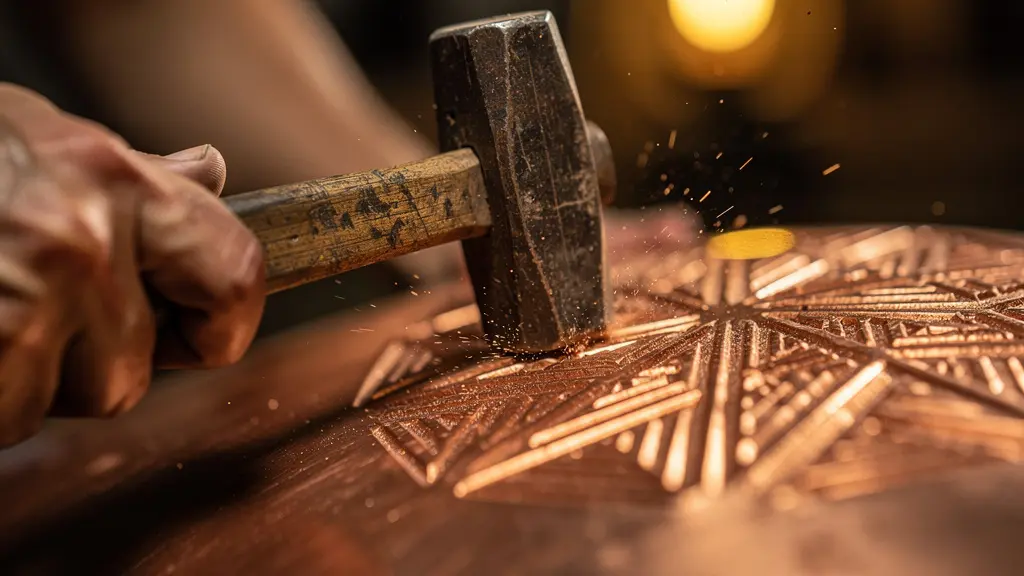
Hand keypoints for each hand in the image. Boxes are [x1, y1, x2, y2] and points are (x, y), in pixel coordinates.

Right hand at [0, 84, 264, 446]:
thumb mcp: (48, 142)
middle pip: (136, 368)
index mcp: (117, 180)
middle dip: (90, 359)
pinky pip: (11, 416)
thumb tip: (211, 177)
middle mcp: (83, 239)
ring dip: (31, 377)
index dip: (224, 321)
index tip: (199, 333)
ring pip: (73, 400)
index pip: (236, 275)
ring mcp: (29, 297)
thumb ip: (136, 176)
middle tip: (34, 305)